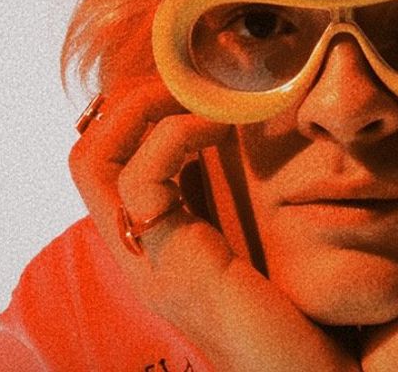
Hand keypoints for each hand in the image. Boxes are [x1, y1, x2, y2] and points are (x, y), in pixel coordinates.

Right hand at [69, 77, 358, 371]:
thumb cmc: (309, 321)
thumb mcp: (278, 242)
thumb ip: (264, 198)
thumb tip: (288, 128)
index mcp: (164, 240)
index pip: (114, 160)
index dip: (145, 108)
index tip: (204, 81)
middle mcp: (144, 250)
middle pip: (89, 153)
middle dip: (134, 97)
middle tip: (194, 76)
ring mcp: (152, 261)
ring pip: (94, 160)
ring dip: (145, 107)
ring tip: (203, 93)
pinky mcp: (176, 268)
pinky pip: (143, 183)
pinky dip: (174, 139)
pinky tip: (223, 127)